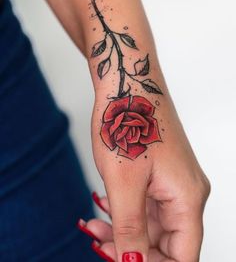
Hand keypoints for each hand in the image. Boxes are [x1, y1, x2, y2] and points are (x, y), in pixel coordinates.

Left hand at [79, 117, 210, 261]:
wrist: (127, 86)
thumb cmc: (129, 123)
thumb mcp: (123, 183)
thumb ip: (130, 228)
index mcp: (187, 198)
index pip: (182, 256)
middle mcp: (185, 192)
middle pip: (165, 242)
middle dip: (130, 249)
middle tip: (98, 244)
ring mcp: (172, 182)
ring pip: (151, 223)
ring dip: (122, 229)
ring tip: (93, 224)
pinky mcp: (158, 173)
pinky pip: (145, 204)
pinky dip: (124, 210)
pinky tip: (103, 205)